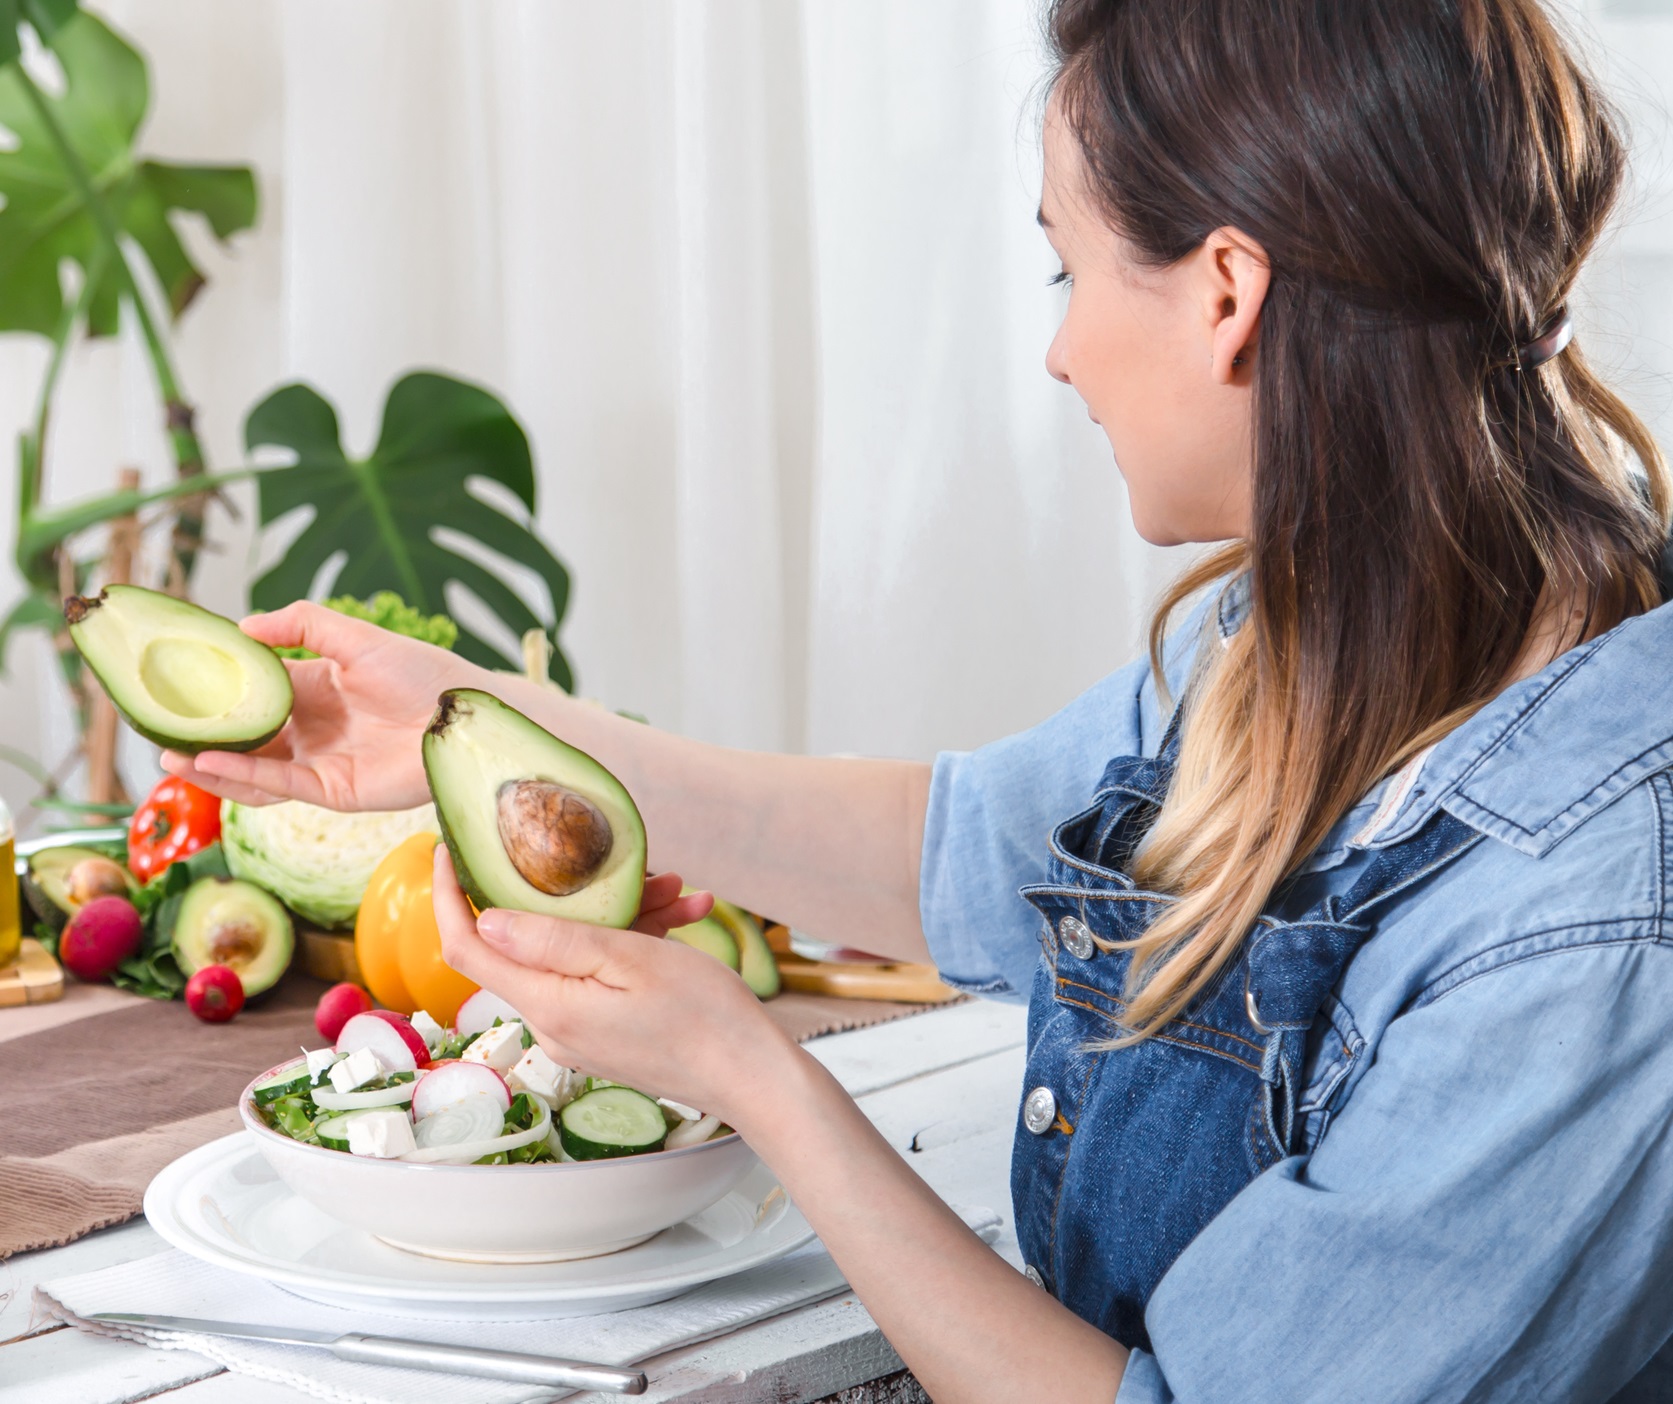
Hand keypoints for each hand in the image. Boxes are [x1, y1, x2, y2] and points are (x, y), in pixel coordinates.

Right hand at [159, 601, 485, 810]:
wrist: (464, 714)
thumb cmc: (422, 671)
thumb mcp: (356, 636)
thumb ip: (302, 624)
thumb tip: (243, 626)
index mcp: (314, 688)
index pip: (253, 690)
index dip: (215, 689)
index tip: (173, 682)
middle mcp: (312, 728)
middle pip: (246, 735)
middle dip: (202, 735)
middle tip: (157, 728)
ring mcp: (320, 761)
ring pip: (253, 768)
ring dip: (211, 764)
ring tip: (170, 753)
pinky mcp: (334, 790)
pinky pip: (279, 785)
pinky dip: (242, 776)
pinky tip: (209, 761)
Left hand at [432, 848, 792, 1118]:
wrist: (754, 1077)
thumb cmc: (704, 1018)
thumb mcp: (629, 959)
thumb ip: (553, 941)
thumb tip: (487, 920)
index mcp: (547, 1004)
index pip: (467, 949)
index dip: (449, 898)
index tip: (448, 852)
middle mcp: (552, 1023)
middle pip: (529, 944)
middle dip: (568, 895)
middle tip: (618, 864)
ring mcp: (579, 1030)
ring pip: (575, 954)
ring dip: (621, 915)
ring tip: (676, 891)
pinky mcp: (605, 1032)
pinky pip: (601, 975)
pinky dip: (636, 943)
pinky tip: (682, 918)